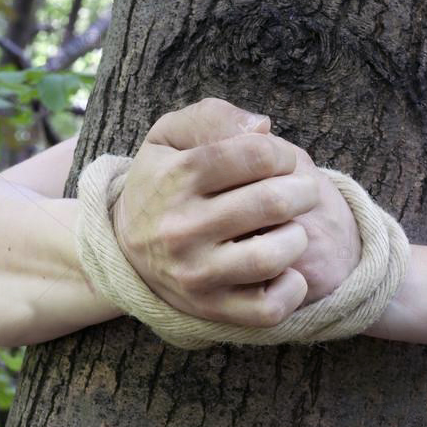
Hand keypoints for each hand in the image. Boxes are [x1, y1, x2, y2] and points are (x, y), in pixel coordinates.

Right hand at [113, 98, 355, 326]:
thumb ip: (213, 117)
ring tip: (288, 229)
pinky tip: (284, 268)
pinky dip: (291, 287)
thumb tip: (263, 127)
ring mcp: (195, 273)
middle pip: (273, 202)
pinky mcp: (210, 309)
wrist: (124, 248)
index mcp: (177, 177)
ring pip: (273, 256)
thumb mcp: (170, 136)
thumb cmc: (162, 182)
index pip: (257, 155)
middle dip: (303, 190)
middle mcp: (182, 228)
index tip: (279, 162)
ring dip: (296, 237)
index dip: (282, 153)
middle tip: (300, 191)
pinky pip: (268, 309)